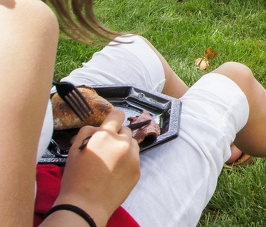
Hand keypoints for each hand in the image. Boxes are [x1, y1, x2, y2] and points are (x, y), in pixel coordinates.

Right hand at [56, 109, 140, 224]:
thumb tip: (98, 128)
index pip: (117, 115)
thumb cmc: (75, 178)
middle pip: (125, 131)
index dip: (113, 118)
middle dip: (116, 136)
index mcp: (106, 136)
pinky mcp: (138, 170)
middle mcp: (123, 143)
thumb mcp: (74, 150)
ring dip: (124, 148)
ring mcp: (133, 157)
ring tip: (111, 161)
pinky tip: (115, 173)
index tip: (111, 123)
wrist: (86, 204)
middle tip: (105, 149)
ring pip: (132, 144)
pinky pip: (134, 159)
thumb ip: (87, 133)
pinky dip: (127, 162)